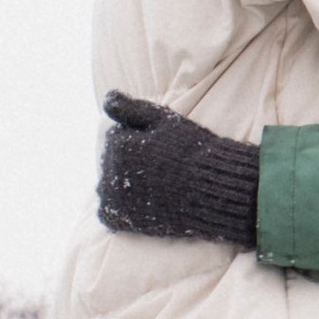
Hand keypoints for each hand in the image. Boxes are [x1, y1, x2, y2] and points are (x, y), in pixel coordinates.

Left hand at [97, 94, 262, 249]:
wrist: (212, 192)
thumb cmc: (193, 152)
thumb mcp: (163, 120)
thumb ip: (130, 108)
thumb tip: (106, 98)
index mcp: (120, 145)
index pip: (117, 135)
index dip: (138, 137)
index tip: (160, 145)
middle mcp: (112, 172)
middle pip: (112, 160)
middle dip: (129, 160)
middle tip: (160, 166)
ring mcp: (116, 198)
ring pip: (108, 185)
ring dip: (122, 182)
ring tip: (152, 183)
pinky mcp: (124, 220)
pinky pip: (108, 212)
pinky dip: (118, 208)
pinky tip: (139, 202)